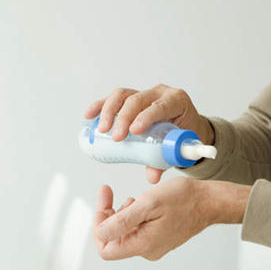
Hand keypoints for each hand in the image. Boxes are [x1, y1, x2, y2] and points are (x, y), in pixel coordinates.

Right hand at [84, 84, 213, 183]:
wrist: (181, 127)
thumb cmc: (179, 135)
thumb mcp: (176, 147)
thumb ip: (163, 161)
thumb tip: (152, 176)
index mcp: (176, 101)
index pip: (160, 105)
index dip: (146, 116)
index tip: (134, 130)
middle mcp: (159, 93)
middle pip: (137, 99)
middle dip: (123, 117)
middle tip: (116, 137)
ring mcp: (143, 93)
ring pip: (122, 95)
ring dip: (108, 111)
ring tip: (102, 129)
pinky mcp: (129, 97)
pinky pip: (112, 98)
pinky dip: (99, 106)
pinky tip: (89, 115)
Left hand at [93, 178, 248, 260]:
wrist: (210, 201)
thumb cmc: (184, 199)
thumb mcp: (149, 204)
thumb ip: (122, 221)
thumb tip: (100, 233)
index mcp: (143, 245)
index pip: (105, 249)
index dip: (99, 227)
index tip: (103, 205)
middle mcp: (147, 250)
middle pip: (113, 238)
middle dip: (107, 215)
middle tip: (108, 192)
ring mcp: (153, 245)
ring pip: (123, 232)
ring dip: (120, 213)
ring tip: (133, 199)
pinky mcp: (158, 238)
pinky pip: (136, 229)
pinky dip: (132, 215)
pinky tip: (140, 203)